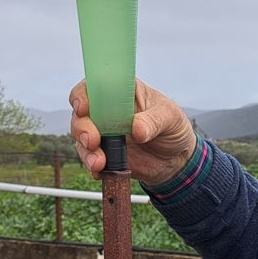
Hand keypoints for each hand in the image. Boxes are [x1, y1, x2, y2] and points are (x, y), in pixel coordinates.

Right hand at [68, 78, 196, 185]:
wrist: (176, 159)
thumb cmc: (173, 128)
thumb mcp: (170, 118)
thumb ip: (154, 121)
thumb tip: (137, 130)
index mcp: (121, 92)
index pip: (93, 86)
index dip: (82, 95)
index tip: (83, 108)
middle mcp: (106, 111)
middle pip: (81, 115)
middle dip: (82, 128)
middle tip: (93, 141)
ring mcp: (103, 134)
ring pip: (81, 139)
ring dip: (86, 151)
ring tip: (99, 163)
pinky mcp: (105, 154)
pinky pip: (90, 159)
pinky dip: (92, 166)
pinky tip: (100, 172)